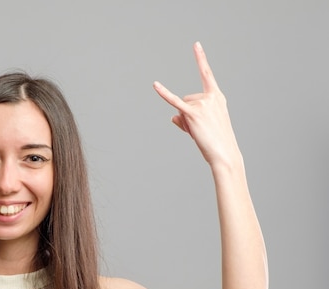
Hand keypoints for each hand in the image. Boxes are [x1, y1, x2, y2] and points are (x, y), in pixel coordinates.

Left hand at [153, 42, 239, 167]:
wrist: (224, 153)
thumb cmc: (216, 141)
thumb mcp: (203, 125)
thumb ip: (186, 118)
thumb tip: (172, 116)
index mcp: (217, 97)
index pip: (206, 74)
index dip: (200, 59)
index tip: (195, 45)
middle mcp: (211, 97)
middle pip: (186, 100)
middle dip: (188, 115)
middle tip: (201, 129)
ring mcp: (202, 104)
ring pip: (181, 108)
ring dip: (185, 121)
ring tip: (198, 132)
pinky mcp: (193, 114)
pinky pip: (174, 102)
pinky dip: (164, 93)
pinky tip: (155, 85)